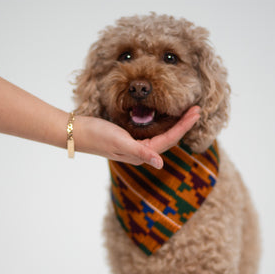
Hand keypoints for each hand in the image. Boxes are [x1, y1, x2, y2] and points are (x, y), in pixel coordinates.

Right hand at [75, 106, 199, 167]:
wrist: (77, 132)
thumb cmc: (97, 135)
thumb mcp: (120, 142)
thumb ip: (141, 152)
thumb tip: (160, 164)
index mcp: (141, 154)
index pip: (169, 139)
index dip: (184, 126)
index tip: (196, 112)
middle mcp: (140, 152)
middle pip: (169, 138)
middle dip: (184, 124)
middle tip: (197, 109)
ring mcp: (135, 145)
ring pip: (162, 135)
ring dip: (176, 124)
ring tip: (188, 112)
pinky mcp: (129, 137)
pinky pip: (153, 132)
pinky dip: (163, 124)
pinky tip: (167, 118)